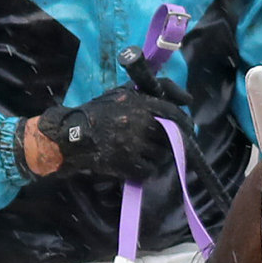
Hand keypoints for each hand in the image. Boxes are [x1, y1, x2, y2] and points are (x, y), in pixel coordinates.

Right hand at [30, 86, 193, 183]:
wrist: (72, 135)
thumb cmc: (100, 112)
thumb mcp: (124, 93)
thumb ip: (154, 92)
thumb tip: (188, 99)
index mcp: (140, 104)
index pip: (174, 114)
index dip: (185, 123)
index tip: (189, 129)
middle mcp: (139, 123)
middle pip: (172, 137)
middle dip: (172, 141)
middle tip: (168, 144)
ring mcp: (134, 145)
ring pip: (162, 154)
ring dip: (157, 155)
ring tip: (143, 151)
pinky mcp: (129, 164)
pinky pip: (149, 169)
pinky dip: (145, 168)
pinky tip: (135, 162)